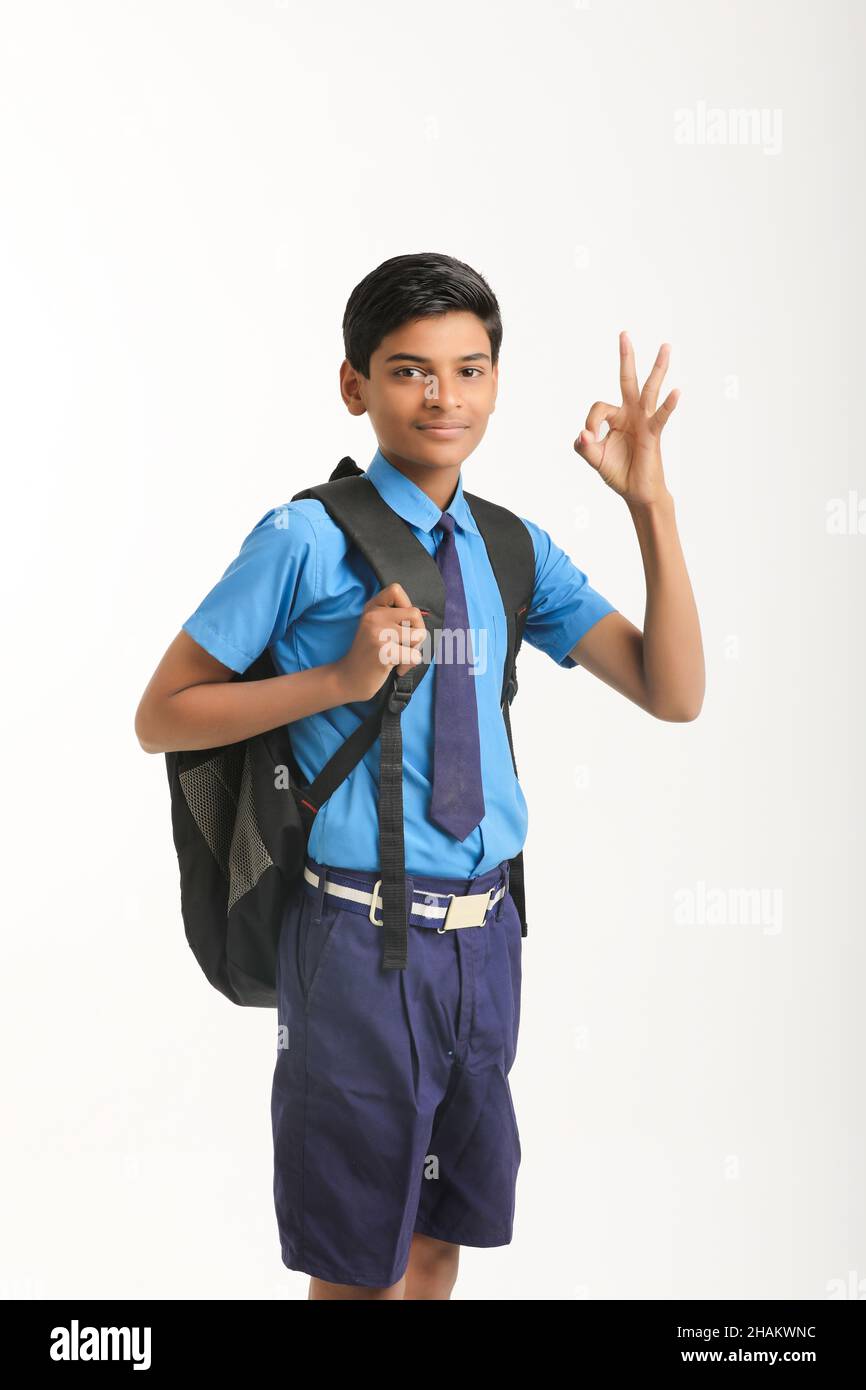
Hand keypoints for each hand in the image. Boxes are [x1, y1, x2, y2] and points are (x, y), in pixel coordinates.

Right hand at [334, 582, 427, 702]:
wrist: (349, 678)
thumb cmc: (370, 654)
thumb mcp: (376, 627)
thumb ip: (394, 616)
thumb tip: (421, 617)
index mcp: (372, 608)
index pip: (396, 590)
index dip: (407, 606)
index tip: (401, 624)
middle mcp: (374, 616)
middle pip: (415, 614)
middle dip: (417, 633)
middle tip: (405, 646)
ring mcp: (378, 633)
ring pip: (419, 635)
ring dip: (415, 649)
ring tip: (400, 657)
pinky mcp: (384, 652)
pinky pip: (415, 655)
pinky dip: (410, 664)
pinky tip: (397, 668)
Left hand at [574, 332, 679, 506]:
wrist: (637, 493)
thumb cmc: (619, 472)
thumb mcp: (595, 459)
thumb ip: (584, 447)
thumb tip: (582, 434)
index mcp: (616, 418)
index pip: (599, 408)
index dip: (591, 422)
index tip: (589, 439)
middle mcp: (630, 414)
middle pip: (628, 380)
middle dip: (626, 357)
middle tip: (624, 334)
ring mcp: (643, 421)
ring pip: (650, 390)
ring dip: (657, 368)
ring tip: (665, 346)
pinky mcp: (653, 434)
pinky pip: (661, 417)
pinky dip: (668, 405)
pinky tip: (677, 392)